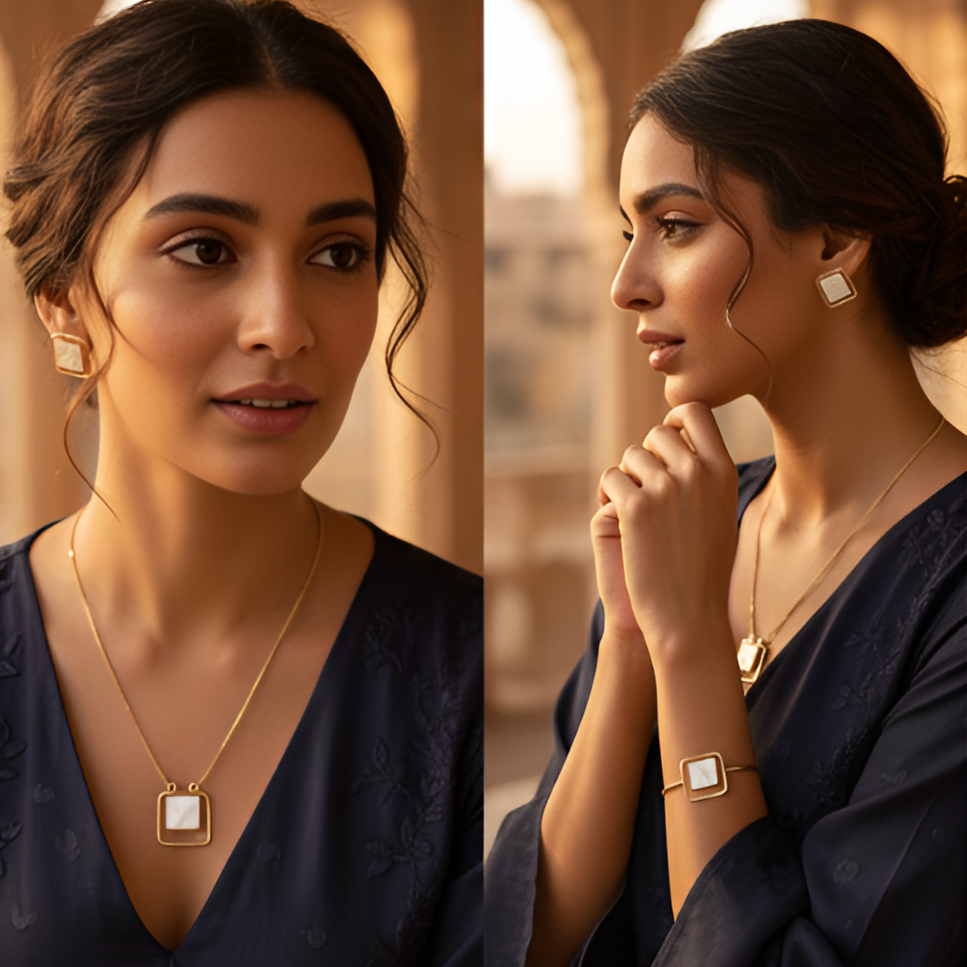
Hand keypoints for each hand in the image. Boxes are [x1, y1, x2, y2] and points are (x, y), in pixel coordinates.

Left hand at [597, 403, 737, 662]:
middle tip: (645, 490)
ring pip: (630, 455)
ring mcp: (666, 488)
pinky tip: (620, 522)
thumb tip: (682, 444)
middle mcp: (697, 472)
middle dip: (646, 456)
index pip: (695, 412)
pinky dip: (608, 496)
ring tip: (634, 512)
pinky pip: (611, 477)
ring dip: (627, 478)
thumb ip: (704, 477)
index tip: (666, 439)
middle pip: (657, 433)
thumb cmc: (703, 571)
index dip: (674, 419)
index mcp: (723, 471)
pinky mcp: (635, 507)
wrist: (689, 617)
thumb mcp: (719, 514)